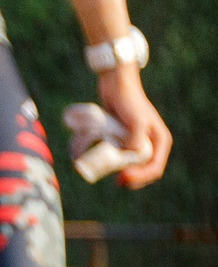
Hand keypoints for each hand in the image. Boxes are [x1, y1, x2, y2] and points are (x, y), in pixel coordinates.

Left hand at [97, 70, 171, 188]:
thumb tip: (133, 158)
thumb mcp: (136, 122)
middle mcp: (152, 143)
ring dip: (122, 172)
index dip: (139, 178)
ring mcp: (138, 142)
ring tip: (109, 173)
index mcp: (161, 141)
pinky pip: (122, 158)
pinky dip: (114, 164)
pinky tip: (104, 166)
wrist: (116, 86)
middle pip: (144, 171)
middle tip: (115, 181)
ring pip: (132, 166)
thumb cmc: (129, 102)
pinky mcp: (125, 139)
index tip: (121, 178)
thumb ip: (136, 140)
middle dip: (131, 178)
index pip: (154, 168)